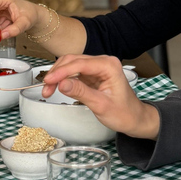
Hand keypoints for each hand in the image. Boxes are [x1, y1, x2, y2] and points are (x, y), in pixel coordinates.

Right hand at [41, 54, 159, 139]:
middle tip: (46, 88)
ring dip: (58, 76)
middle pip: (73, 60)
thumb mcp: (101, 105)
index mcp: (109, 66)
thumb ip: (81, 92)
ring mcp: (98, 67)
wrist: (135, 118)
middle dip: (57, 73)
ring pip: (71, 65)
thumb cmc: (124, 113)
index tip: (49, 82)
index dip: (62, 72)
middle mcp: (103, 62)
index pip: (80, 64)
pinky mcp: (93, 74)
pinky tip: (56, 88)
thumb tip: (62, 84)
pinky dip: (63, 79)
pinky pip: (74, 73)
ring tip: (48, 90)